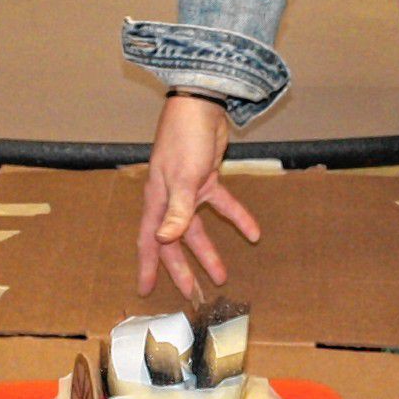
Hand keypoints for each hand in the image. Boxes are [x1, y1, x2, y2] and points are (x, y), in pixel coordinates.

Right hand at [136, 93, 261, 299]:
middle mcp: (169, 199)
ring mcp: (189, 190)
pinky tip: (253, 232)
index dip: (148, 267)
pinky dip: (236, 218)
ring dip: (209, 251)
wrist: (201, 104)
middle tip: (193, 294)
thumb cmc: (183, 139)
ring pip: (197, 229)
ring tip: (222, 275)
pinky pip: (222, 204)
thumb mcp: (181, 177)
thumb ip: (177, 210)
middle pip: (174, 242)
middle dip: (183, 269)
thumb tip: (166, 239)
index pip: (149, 240)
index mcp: (157, 201)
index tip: (145, 290)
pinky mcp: (207, 179)